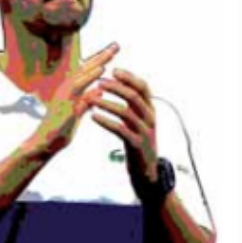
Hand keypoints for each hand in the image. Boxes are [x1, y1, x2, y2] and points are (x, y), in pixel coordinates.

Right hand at [32, 43, 119, 155]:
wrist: (44, 144)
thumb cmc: (59, 130)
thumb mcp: (77, 113)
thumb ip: (86, 101)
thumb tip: (98, 93)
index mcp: (69, 90)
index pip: (87, 72)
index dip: (100, 61)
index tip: (114, 52)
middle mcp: (66, 88)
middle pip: (85, 67)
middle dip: (101, 56)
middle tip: (116, 45)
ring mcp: (64, 94)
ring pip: (82, 73)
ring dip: (97, 62)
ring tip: (111, 53)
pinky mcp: (65, 102)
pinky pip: (79, 87)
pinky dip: (90, 76)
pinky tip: (101, 70)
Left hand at [89, 68, 158, 191]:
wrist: (147, 172)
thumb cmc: (137, 142)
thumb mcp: (139, 121)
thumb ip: (133, 105)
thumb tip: (120, 85)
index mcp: (150, 110)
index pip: (143, 87)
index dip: (129, 77)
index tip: (113, 70)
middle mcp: (150, 118)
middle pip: (134, 96)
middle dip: (116, 88)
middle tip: (99, 82)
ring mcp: (145, 132)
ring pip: (126, 112)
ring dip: (107, 104)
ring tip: (91, 100)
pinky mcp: (137, 145)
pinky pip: (121, 130)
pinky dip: (106, 121)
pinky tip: (94, 117)